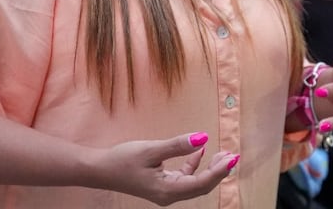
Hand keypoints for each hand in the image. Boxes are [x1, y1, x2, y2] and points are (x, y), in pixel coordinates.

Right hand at [93, 133, 236, 205]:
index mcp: (167, 190)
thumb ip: (178, 145)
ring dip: (209, 169)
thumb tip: (203, 138)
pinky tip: (199, 152)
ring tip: (222, 154)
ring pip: (195, 183)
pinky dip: (194, 166)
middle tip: (232, 155)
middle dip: (218, 171)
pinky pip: (184, 178)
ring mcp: (165, 191)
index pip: (201, 183)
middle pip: (201, 187)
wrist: (99, 170)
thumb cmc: (122, 160)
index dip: (219, 171)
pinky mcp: (161, 185)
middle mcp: (168, 195)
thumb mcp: (151, 149)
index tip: (233, 158)